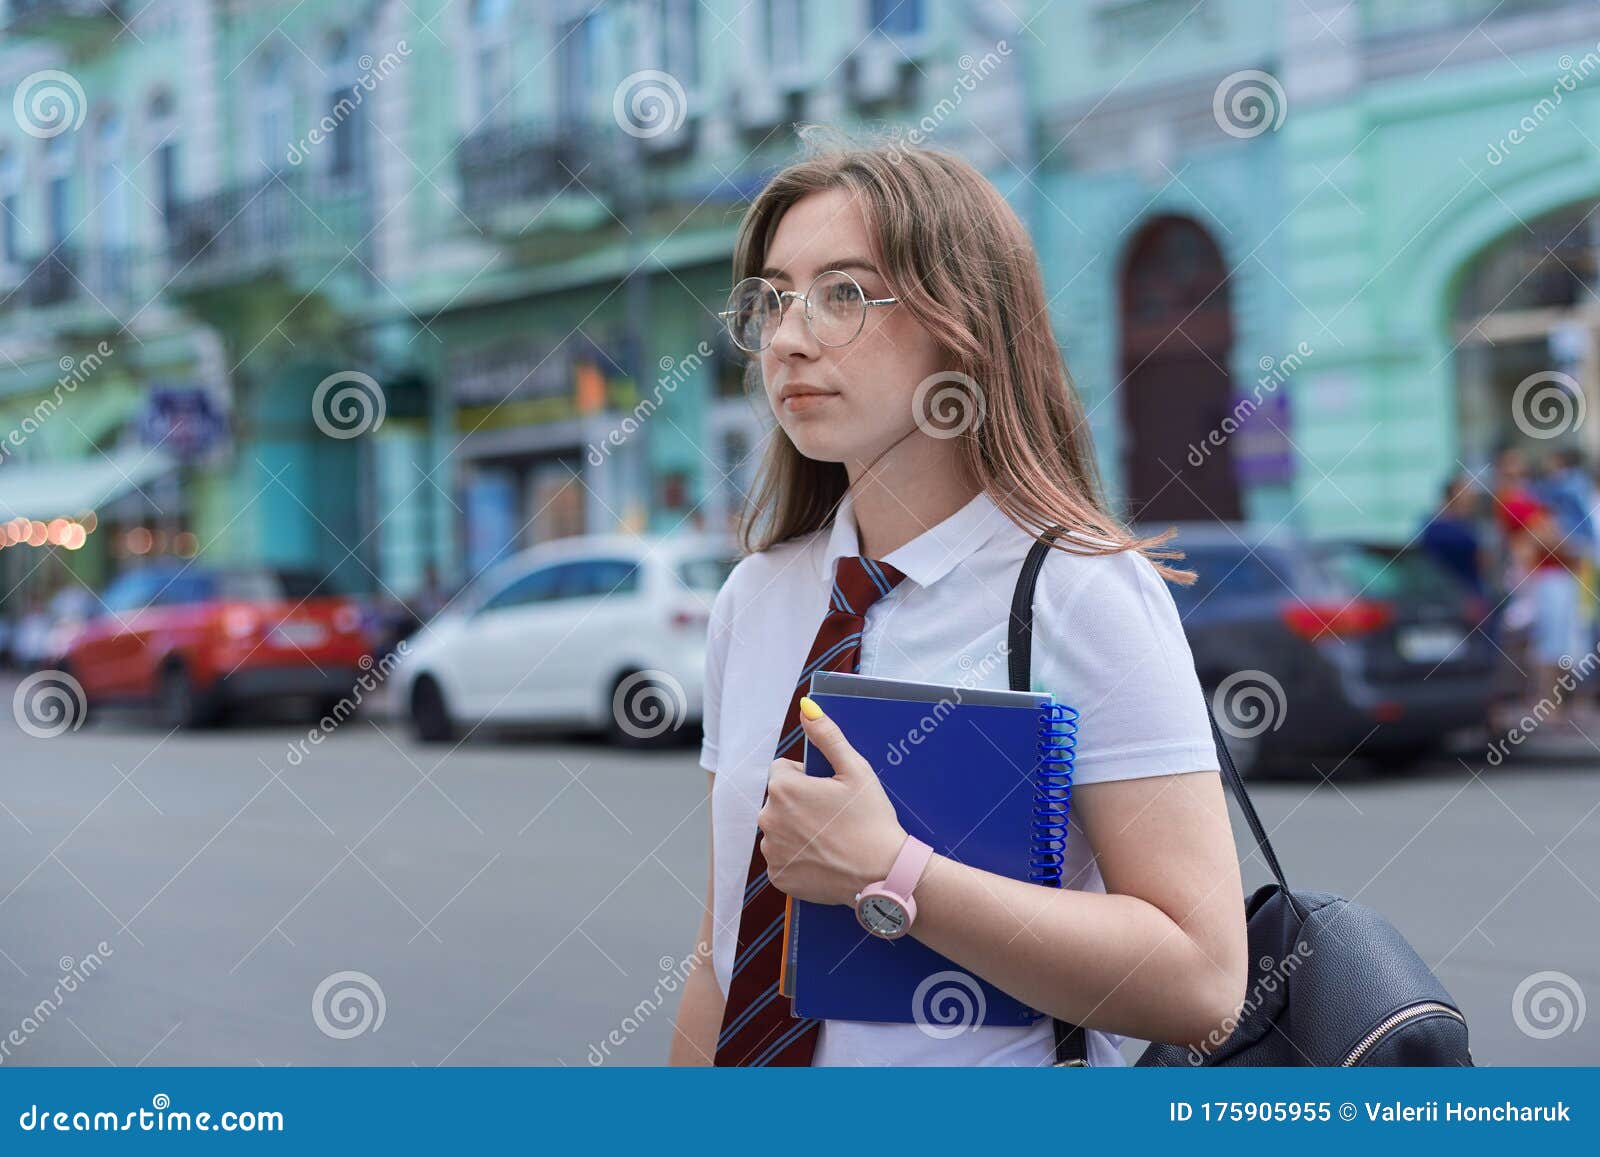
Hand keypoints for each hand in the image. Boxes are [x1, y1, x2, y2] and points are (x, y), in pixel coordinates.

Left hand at [758, 697, 908, 906]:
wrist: (882, 874)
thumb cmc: (871, 819)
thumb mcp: (855, 769)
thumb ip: (827, 735)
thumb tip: (806, 706)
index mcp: (782, 788)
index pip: (783, 771)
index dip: (808, 778)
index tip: (830, 792)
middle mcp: (768, 818)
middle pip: (780, 800)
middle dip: (800, 803)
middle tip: (834, 817)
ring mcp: (771, 850)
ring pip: (780, 828)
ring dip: (797, 830)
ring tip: (830, 839)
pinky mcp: (778, 875)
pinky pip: (783, 858)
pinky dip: (798, 857)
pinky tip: (823, 858)